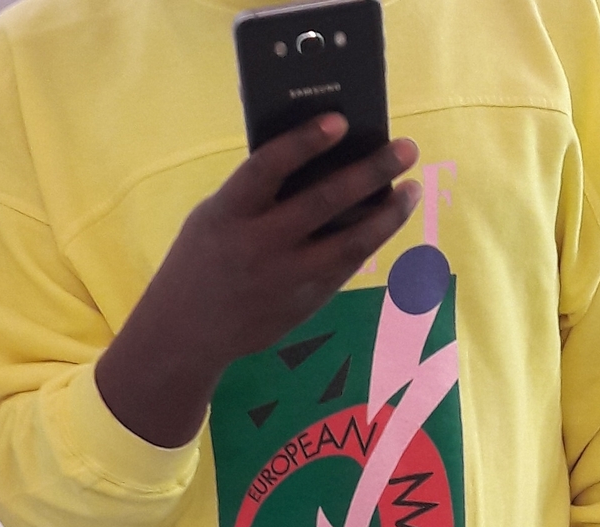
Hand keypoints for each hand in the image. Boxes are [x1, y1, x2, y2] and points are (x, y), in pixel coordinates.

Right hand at [96, 115, 421, 447]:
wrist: (189, 332)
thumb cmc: (204, 259)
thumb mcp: (216, 217)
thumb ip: (257, 194)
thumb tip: (319, 163)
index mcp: (230, 212)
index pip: (269, 166)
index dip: (304, 142)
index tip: (340, 121)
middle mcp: (261, 244)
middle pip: (324, 201)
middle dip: (371, 172)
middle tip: (406, 148)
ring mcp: (287, 277)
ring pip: (350, 241)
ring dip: (387, 214)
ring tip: (410, 189)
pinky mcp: (305, 301)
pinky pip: (347, 266)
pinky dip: (371, 240)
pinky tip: (386, 221)